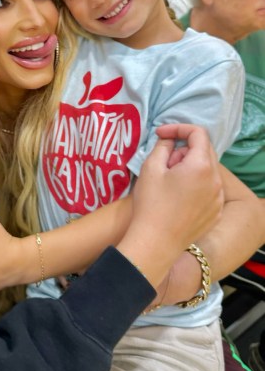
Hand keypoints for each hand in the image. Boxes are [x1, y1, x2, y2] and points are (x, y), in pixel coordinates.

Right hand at [133, 124, 222, 248]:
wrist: (156, 242)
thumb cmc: (151, 203)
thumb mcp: (151, 167)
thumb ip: (162, 146)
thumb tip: (170, 140)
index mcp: (201, 165)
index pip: (198, 133)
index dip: (178, 128)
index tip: (160, 134)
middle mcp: (216, 180)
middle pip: (204, 151)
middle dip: (184, 149)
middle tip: (164, 160)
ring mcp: (218, 198)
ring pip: (207, 170)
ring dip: (190, 166)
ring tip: (169, 180)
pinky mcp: (216, 212)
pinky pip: (209, 189)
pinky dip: (196, 184)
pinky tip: (178, 196)